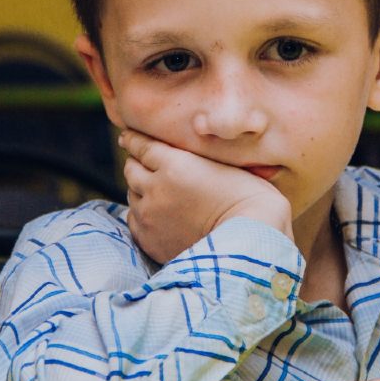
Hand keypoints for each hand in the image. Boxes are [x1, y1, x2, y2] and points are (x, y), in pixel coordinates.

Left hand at [119, 129, 292, 263]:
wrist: (251, 244)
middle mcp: (156, 188)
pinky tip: (160, 216)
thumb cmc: (250, 199)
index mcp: (175, 164)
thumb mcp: (225, 164)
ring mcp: (149, 216)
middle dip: (139, 165)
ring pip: (132, 195)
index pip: (141, 146)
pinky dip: (143, 215)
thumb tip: (180, 152)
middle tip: (149, 166)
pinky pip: (135, 220)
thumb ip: (195, 156)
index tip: (129, 136)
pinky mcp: (149, 240)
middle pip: (131, 168)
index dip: (134, 139)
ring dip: (142, 191)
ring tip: (160, 194)